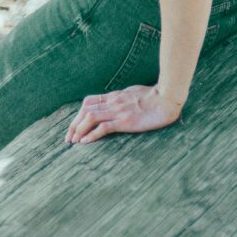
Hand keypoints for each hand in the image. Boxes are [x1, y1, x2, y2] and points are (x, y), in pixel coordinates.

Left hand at [65, 85, 183, 144]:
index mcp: (116, 96)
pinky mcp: (125, 121)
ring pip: (90, 117)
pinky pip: (104, 127)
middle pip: (85, 110)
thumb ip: (126, 98)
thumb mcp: (136, 94)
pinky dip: (92, 134)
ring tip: (73, 142)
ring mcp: (119, 111)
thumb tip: (121, 104)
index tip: (74, 126)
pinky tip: (85, 142)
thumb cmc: (157, 96)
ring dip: (79, 129)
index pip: (90, 102)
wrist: (168, 98)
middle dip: (73, 124)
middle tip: (68, 138)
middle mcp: (114, 102)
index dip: (78, 114)